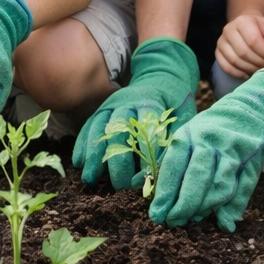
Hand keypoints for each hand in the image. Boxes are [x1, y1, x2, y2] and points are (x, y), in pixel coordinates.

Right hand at [72, 37, 198, 188]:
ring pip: (98, 129)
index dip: (144, 155)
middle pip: (118, 132)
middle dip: (117, 161)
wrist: (160, 76)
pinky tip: (78, 162)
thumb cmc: (175, 101)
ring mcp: (111, 105)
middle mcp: (127, 102)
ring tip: (89, 178)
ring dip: (93, 155)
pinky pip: (88, 126)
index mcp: (150, 103)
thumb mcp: (185, 114)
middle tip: (120, 186)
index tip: (145, 179)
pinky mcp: (101, 108)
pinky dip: (82, 144)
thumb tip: (170, 164)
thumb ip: (178, 136)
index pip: (145, 131)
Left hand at [149, 67, 263, 231]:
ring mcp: (233, 151)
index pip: (173, 166)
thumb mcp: (186, 136)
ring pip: (220, 185)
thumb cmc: (208, 131)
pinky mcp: (253, 160)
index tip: (156, 215)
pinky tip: (224, 223)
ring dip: (206, 208)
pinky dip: (234, 208)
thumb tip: (148, 189)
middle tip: (175, 223)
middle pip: (197, 178)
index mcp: (188, 135)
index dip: (165, 193)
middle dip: (184, 205)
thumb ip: (172, 162)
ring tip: (193, 220)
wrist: (248, 111)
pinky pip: (243, 189)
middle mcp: (210, 141)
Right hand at [216, 15, 263, 77]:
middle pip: (243, 52)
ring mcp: (221, 42)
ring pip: (234, 61)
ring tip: (260, 69)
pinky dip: (238, 73)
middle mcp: (228, 30)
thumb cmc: (263, 31)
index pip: (253, 40)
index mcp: (242, 21)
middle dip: (258, 62)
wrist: (247, 28)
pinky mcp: (218, 52)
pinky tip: (248, 74)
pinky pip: (226, 67)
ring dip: (250, 69)